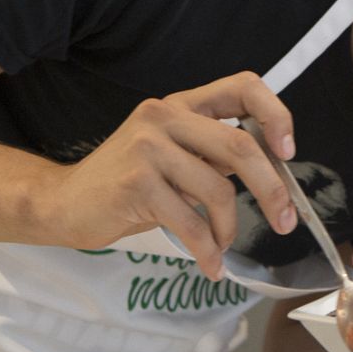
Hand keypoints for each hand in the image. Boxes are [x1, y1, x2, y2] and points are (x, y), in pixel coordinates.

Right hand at [37, 71, 296, 280]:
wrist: (65, 202)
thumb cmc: (130, 184)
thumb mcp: (176, 157)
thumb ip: (216, 154)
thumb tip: (274, 174)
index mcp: (182, 104)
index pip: (244, 87)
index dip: (276, 115)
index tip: (287, 153)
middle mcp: (165, 116)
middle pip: (241, 146)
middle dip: (272, 189)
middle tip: (285, 220)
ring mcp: (147, 146)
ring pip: (217, 190)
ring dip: (228, 228)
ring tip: (221, 246)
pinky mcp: (135, 182)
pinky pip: (190, 221)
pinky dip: (207, 249)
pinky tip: (210, 264)